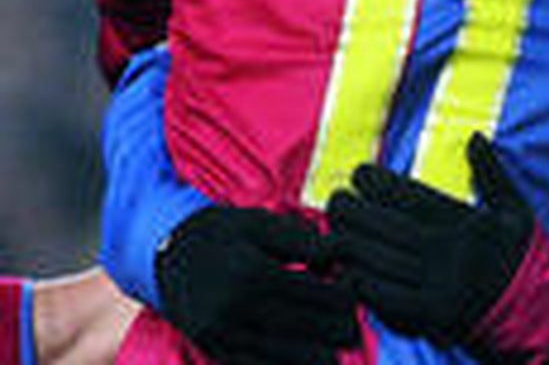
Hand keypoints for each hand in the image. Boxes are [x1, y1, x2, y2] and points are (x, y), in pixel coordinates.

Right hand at [155, 206, 355, 364]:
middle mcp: (235, 310)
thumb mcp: (260, 222)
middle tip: (357, 328)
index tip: (359, 293)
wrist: (164, 254)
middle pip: (308, 330)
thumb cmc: (222, 232)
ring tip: (339, 350)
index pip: (318, 294)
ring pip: (287, 357)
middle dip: (339, 330)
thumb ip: (302, 239)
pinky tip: (308, 360)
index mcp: (252, 273)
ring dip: (320, 355)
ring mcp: (222, 335)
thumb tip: (340, 257)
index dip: (347, 297)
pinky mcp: (214, 351)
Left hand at [326, 134, 531, 341]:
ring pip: (381, 261)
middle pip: (388, 227)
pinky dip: (362, 283)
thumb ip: (493, 174)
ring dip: (350, 245)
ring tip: (333, 230)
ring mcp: (439, 286)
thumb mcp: (515, 210)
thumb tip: (475, 138)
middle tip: (335, 199)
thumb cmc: (522, 256)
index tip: (359, 173)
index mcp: (469, 223)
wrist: (538, 311)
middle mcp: (451, 253)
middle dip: (355, 211)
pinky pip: (386, 297)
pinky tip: (346, 270)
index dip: (379, 184)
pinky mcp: (431, 315)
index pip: (412, 197)